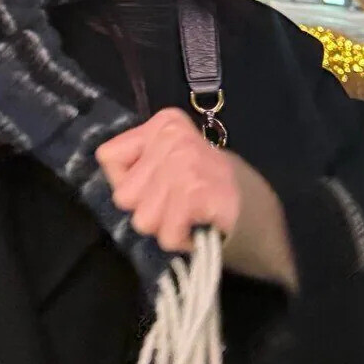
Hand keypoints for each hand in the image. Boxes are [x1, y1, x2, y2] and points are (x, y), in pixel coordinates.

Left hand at [96, 108, 242, 253]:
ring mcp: (184, 163)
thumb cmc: (204, 185)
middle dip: (147, 210)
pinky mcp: (196, 192)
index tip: (155, 185)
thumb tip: (110, 178)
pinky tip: (197, 226)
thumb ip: (138, 163)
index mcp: (163, 123)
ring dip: (165, 227)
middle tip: (177, 204)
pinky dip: (180, 240)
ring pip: (143, 219)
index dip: (127, 182)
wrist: (255, 209)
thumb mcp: (168, 159)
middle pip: (124, 195)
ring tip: (188, 215)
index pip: (108, 157)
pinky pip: (166, 234)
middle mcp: (172, 137)